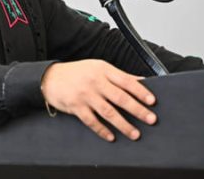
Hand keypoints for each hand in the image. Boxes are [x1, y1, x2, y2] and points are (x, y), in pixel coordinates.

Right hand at [40, 59, 156, 141]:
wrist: (51, 78)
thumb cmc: (77, 73)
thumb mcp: (98, 68)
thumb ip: (119, 76)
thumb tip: (141, 81)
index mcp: (103, 70)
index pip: (126, 81)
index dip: (140, 91)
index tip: (152, 101)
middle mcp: (95, 82)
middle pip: (120, 98)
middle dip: (137, 110)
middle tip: (151, 119)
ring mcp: (85, 95)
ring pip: (108, 112)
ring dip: (123, 124)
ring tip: (135, 133)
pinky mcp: (76, 107)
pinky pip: (92, 121)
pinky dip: (102, 130)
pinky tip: (111, 136)